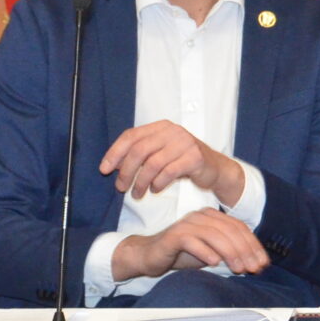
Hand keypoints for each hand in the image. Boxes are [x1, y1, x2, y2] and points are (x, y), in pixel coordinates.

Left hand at [100, 120, 244, 205]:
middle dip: (126, 171)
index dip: (115, 153)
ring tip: (137, 194)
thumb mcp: (160, 153)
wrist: (215, 168)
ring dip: (140, 182)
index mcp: (161, 127)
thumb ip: (140, 154)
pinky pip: (168, 172)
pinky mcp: (194, 157)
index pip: (131, 135)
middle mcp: (173, 131)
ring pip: (152, 163)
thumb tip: (112, 165)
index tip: (104, 169)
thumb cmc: (182, 161)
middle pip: (140, 150)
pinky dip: (158, 183)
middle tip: (121, 187)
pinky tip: (155, 189)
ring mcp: (185, 143)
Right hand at [112, 209, 268, 280]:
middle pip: (230, 230)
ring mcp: (188, 223)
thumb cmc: (182, 254)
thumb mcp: (210, 252)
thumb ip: (229, 251)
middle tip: (253, 268)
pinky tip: (214, 263)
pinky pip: (193, 241)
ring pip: (215, 235)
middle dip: (246, 250)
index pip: (240, 228)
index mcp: (213, 216)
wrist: (150, 256)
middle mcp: (202, 216)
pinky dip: (206, 252)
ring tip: (238, 268)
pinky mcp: (175, 235)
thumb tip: (254, 262)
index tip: (262, 263)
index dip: (253, 245)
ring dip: (230, 252)